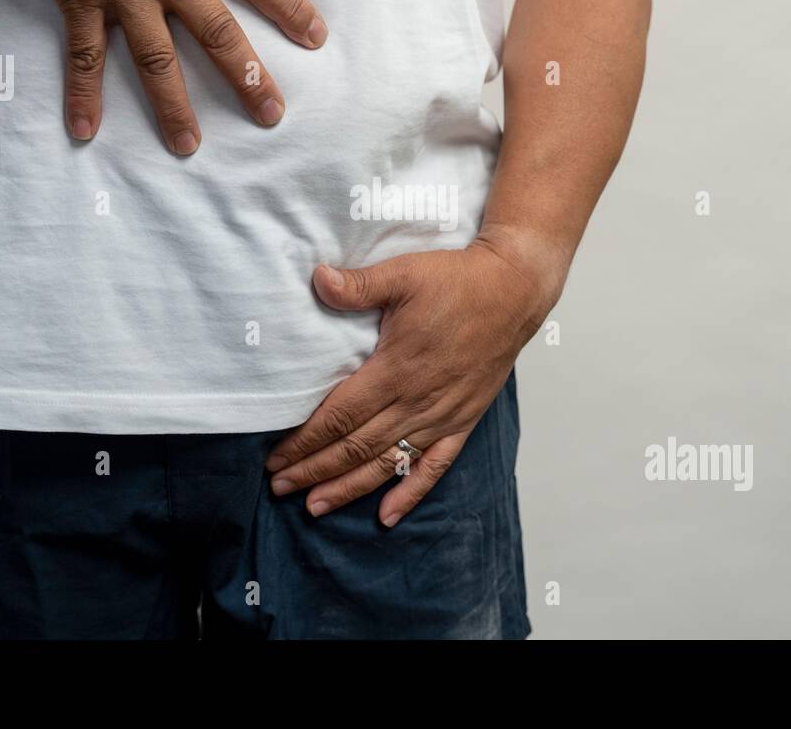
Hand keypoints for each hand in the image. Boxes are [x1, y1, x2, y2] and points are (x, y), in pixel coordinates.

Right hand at [0, 0, 325, 153]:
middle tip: (273, 116)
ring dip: (174, 106)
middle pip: (218, 33)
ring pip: (157, 60)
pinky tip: (86, 131)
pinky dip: (83, 94)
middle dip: (248, 77)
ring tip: (190, 146)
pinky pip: (84, 56)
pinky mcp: (79, 0)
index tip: (316, 39)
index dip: (290, 7)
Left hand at [265, 225, 567, 526]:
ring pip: (388, 463)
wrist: (513, 291)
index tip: (276, 459)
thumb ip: (359, 285)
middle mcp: (417, 401)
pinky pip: (434, 466)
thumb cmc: (459, 281)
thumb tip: (317, 278)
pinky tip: (387, 516)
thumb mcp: (404, 273)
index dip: (305, 441)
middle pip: (356, 447)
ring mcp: (441, 415)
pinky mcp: (463, 420)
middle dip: (315, 470)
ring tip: (315, 506)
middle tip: (280, 487)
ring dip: (349, 487)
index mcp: (396, 369)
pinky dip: (410, 494)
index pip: (340, 416)